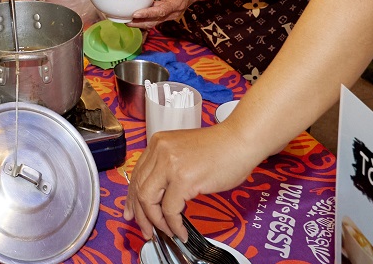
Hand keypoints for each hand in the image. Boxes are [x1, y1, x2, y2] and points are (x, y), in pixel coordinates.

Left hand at [125, 124, 256, 241]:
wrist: (239, 141)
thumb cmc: (220, 148)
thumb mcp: (183, 151)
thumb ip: (168, 167)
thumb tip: (159, 194)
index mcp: (158, 143)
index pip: (137, 174)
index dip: (132, 197)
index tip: (132, 212)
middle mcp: (160, 151)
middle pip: (138, 188)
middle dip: (140, 214)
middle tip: (146, 229)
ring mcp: (170, 164)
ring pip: (149, 200)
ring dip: (155, 221)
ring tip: (165, 232)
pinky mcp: (183, 179)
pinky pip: (170, 210)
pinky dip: (173, 225)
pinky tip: (180, 231)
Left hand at [129, 0, 205, 27]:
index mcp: (176, 4)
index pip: (160, 11)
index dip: (147, 13)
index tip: (136, 14)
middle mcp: (173, 13)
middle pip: (155, 21)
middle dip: (140, 23)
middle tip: (126, 21)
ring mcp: (170, 15)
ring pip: (154, 21)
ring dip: (141, 22)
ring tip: (127, 20)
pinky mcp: (167, 13)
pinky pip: (155, 17)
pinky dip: (145, 17)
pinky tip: (135, 15)